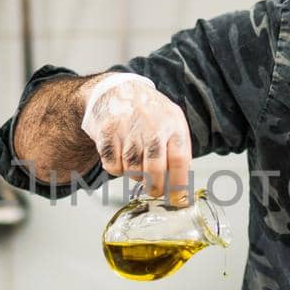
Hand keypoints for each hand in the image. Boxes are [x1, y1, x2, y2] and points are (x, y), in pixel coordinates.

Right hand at [81, 74, 192, 202]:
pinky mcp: (107, 132)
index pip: (180, 160)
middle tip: (154, 190)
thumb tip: (183, 186)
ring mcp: (128, 128)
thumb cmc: (148, 112)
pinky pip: (112, 165)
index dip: (179, 185)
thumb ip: (178, 149)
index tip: (178, 200)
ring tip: (137, 167)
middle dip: (155, 187)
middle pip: (155, 169)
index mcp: (173, 123)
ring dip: (135, 176)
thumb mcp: (171, 121)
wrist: (116, 90)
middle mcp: (151, 124)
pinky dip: (117, 169)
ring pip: (132, 170)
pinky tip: (121, 158)